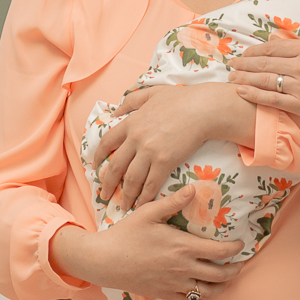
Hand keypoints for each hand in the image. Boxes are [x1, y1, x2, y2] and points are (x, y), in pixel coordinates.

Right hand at [51, 189, 247, 299]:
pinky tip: (201, 290)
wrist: (104, 261)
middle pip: (220, 275)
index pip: (220, 252)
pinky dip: (199, 297)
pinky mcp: (164, 294)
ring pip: (207, 292)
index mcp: (183, 247)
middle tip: (240, 264)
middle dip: (234, 270)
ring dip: (221, 287)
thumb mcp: (149, 212)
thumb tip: (194, 188)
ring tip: (226, 280)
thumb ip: (173, 201)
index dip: (235, 249)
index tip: (241, 244)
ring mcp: (174, 284)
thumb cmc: (126, 234)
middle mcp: (183, 268)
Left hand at [94, 82, 251, 209]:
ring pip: (131, 179)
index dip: (98, 157)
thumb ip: (132, 101)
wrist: (203, 109)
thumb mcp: (151, 93)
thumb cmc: (181, 99)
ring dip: (125, 195)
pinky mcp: (165, 161)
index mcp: (131, 122)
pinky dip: (144, 196)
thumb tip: (116, 111)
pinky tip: (142, 204)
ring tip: (124, 205)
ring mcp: (149, 151)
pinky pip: (150, 184)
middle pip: (115, 166)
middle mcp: (136, 138)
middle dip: (107, 183)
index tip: (95, 167)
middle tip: (104, 195)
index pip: (107, 142)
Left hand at [229, 38, 299, 131]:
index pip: (273, 47)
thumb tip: (274, 41)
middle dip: (244, 63)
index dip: (254, 50)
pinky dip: (254, 95)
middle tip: (231, 64)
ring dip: (244, 78)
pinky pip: (272, 100)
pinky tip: (242, 91)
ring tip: (232, 77)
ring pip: (265, 80)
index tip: (244, 52)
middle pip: (265, 63)